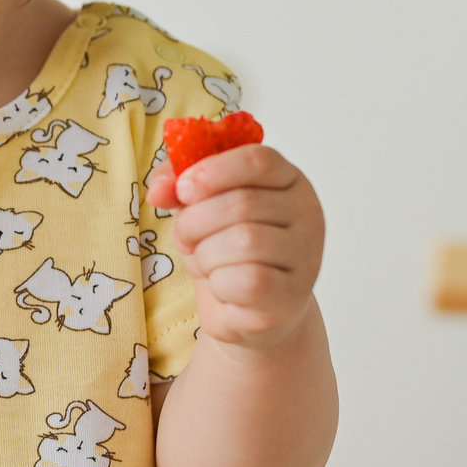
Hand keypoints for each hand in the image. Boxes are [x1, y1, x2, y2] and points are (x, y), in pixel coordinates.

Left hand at [145, 143, 322, 351]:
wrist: (246, 307)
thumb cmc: (225, 248)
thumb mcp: (198, 205)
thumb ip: (176, 183)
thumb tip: (159, 190)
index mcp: (288, 181)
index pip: (259, 159)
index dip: (214, 170)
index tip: (182, 189)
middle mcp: (307, 213)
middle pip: (242, 203)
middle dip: (196, 222)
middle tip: (186, 238)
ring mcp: (306, 255)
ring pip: (245, 242)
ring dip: (206, 255)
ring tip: (207, 263)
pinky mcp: (293, 295)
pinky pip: (248, 281)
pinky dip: (221, 285)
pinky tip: (224, 288)